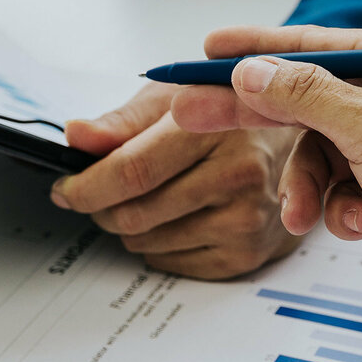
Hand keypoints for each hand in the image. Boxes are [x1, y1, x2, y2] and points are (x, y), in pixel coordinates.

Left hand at [56, 83, 299, 278]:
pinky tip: (171, 217)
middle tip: (97, 193)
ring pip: (146, 242)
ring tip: (145, 197)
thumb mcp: (175, 99)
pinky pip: (170, 263)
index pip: (132, 171)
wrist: (297, 143)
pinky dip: (155, 245)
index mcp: (216, 126)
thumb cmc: (227, 115)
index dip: (86, 185)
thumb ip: (121, 122)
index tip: (64, 188)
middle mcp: (238, 174)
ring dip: (127, 225)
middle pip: (133, 213)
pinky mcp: (248, 253)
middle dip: (100, 207)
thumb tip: (76, 136)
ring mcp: (246, 218)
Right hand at [172, 25, 361, 290]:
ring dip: (308, 187)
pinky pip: (341, 189)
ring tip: (306, 214)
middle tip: (194, 117)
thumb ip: (303, 95)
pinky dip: (341, 209)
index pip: (303, 46)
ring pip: (316, 155)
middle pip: (299, 98)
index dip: (250, 48)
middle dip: (253, 116)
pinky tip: (360, 223)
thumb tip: (250, 70)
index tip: (203, 50)